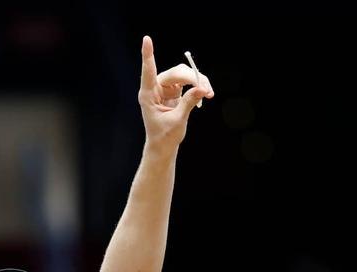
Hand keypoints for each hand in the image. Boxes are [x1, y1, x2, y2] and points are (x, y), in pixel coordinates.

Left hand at [138, 35, 214, 152]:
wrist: (164, 146)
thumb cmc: (164, 136)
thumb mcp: (177, 121)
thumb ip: (188, 103)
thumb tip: (201, 89)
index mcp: (148, 95)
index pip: (148, 71)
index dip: (148, 55)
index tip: (146, 40)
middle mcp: (155, 88)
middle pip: (175, 73)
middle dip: (192, 78)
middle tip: (206, 89)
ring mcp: (164, 88)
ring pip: (184, 75)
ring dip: (198, 81)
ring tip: (209, 93)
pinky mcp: (173, 91)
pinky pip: (188, 81)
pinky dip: (198, 85)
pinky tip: (206, 93)